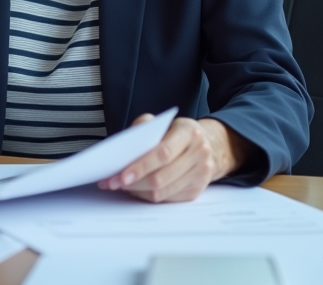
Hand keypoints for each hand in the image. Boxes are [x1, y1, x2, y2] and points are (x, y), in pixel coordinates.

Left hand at [98, 115, 250, 202]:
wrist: (210, 144)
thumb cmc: (177, 133)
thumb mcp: (163, 123)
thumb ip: (143, 128)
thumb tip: (122, 148)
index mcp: (189, 132)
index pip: (162, 153)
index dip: (140, 166)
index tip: (120, 176)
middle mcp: (199, 153)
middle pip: (161, 177)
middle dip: (133, 183)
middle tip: (112, 183)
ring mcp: (201, 174)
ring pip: (162, 192)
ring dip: (137, 191)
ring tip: (120, 186)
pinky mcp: (197, 190)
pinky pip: (167, 199)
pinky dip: (147, 196)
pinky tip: (136, 189)